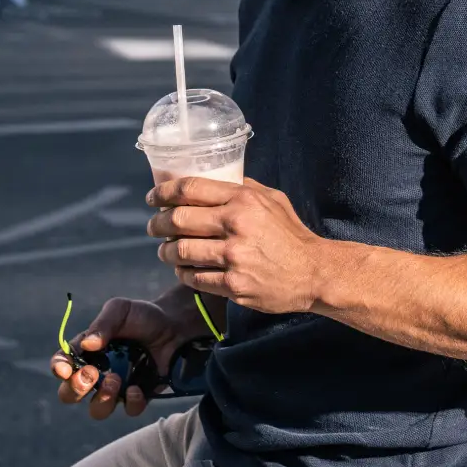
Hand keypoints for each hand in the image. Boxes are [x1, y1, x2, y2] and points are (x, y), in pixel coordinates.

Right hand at [50, 297, 191, 419]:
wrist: (176, 325)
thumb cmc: (143, 316)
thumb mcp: (121, 310)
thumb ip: (103, 324)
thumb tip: (87, 345)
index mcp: (86, 351)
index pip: (62, 365)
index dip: (59, 369)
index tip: (66, 369)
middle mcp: (97, 373)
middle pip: (70, 394)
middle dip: (74, 390)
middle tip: (90, 376)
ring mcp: (117, 388)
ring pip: (97, 410)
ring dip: (102, 399)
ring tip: (115, 380)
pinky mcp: (139, 396)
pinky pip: (128, 410)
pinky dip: (131, 402)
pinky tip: (137, 387)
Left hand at [146, 176, 326, 316]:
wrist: (314, 272)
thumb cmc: (291, 234)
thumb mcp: (272, 199)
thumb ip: (241, 188)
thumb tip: (210, 180)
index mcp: (243, 200)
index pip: (190, 189)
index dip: (163, 192)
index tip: (152, 198)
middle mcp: (236, 225)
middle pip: (178, 220)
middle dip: (158, 224)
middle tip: (153, 227)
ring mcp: (234, 257)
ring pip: (180, 252)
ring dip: (165, 252)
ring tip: (164, 251)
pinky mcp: (234, 285)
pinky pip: (194, 278)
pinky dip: (183, 274)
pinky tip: (183, 270)